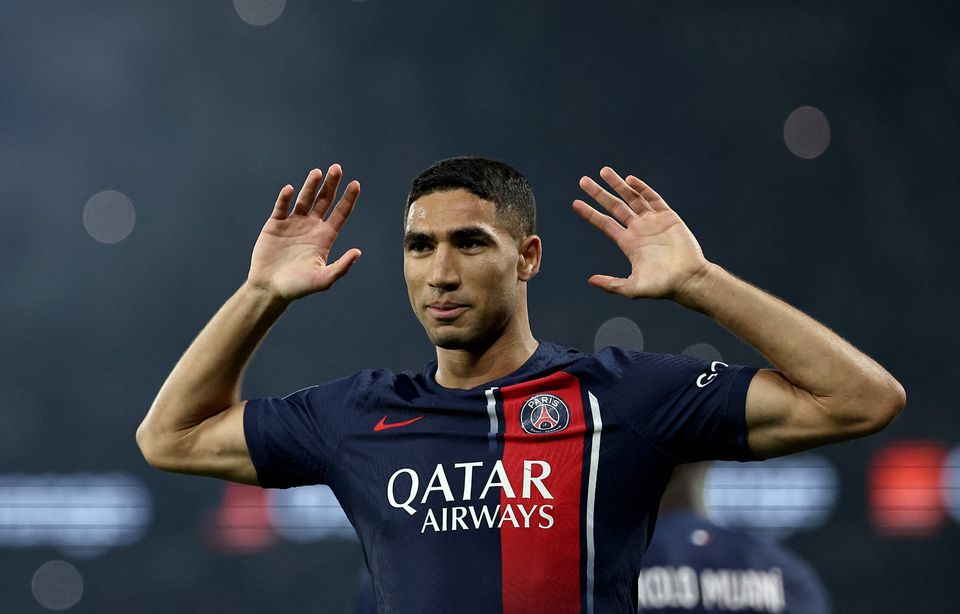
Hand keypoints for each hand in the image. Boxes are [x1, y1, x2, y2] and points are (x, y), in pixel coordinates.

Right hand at [247, 164, 360, 300]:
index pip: (340, 213)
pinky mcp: (275, 224)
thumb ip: (341, 267)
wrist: (270, 288)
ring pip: (304, 199)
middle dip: (331, 184)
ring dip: (310, 186)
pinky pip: (282, 207)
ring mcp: (293, 223)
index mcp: (325, 236)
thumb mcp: (323, 279)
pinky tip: (289, 189)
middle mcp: (311, 226)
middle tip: (337, 168)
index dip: (348, 198)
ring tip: (317, 172)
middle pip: (324, 200)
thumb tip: (357, 252)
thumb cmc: (298, 287)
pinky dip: (285, 198)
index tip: (356, 184)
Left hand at [573, 167, 707, 300]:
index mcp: (628, 243)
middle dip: (599, 193)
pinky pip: (653, 198)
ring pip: (632, 198)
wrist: (689, 280)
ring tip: (603, 171)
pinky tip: (630, 180)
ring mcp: (653, 222)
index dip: (590, 213)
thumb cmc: (662, 287)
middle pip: (615, 206)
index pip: (605, 223)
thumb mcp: (632, 288)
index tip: (575, 203)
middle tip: (583, 180)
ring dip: (618, 185)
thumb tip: (590, 280)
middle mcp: (638, 229)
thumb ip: (611, 284)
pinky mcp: (668, 217)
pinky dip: (642, 188)